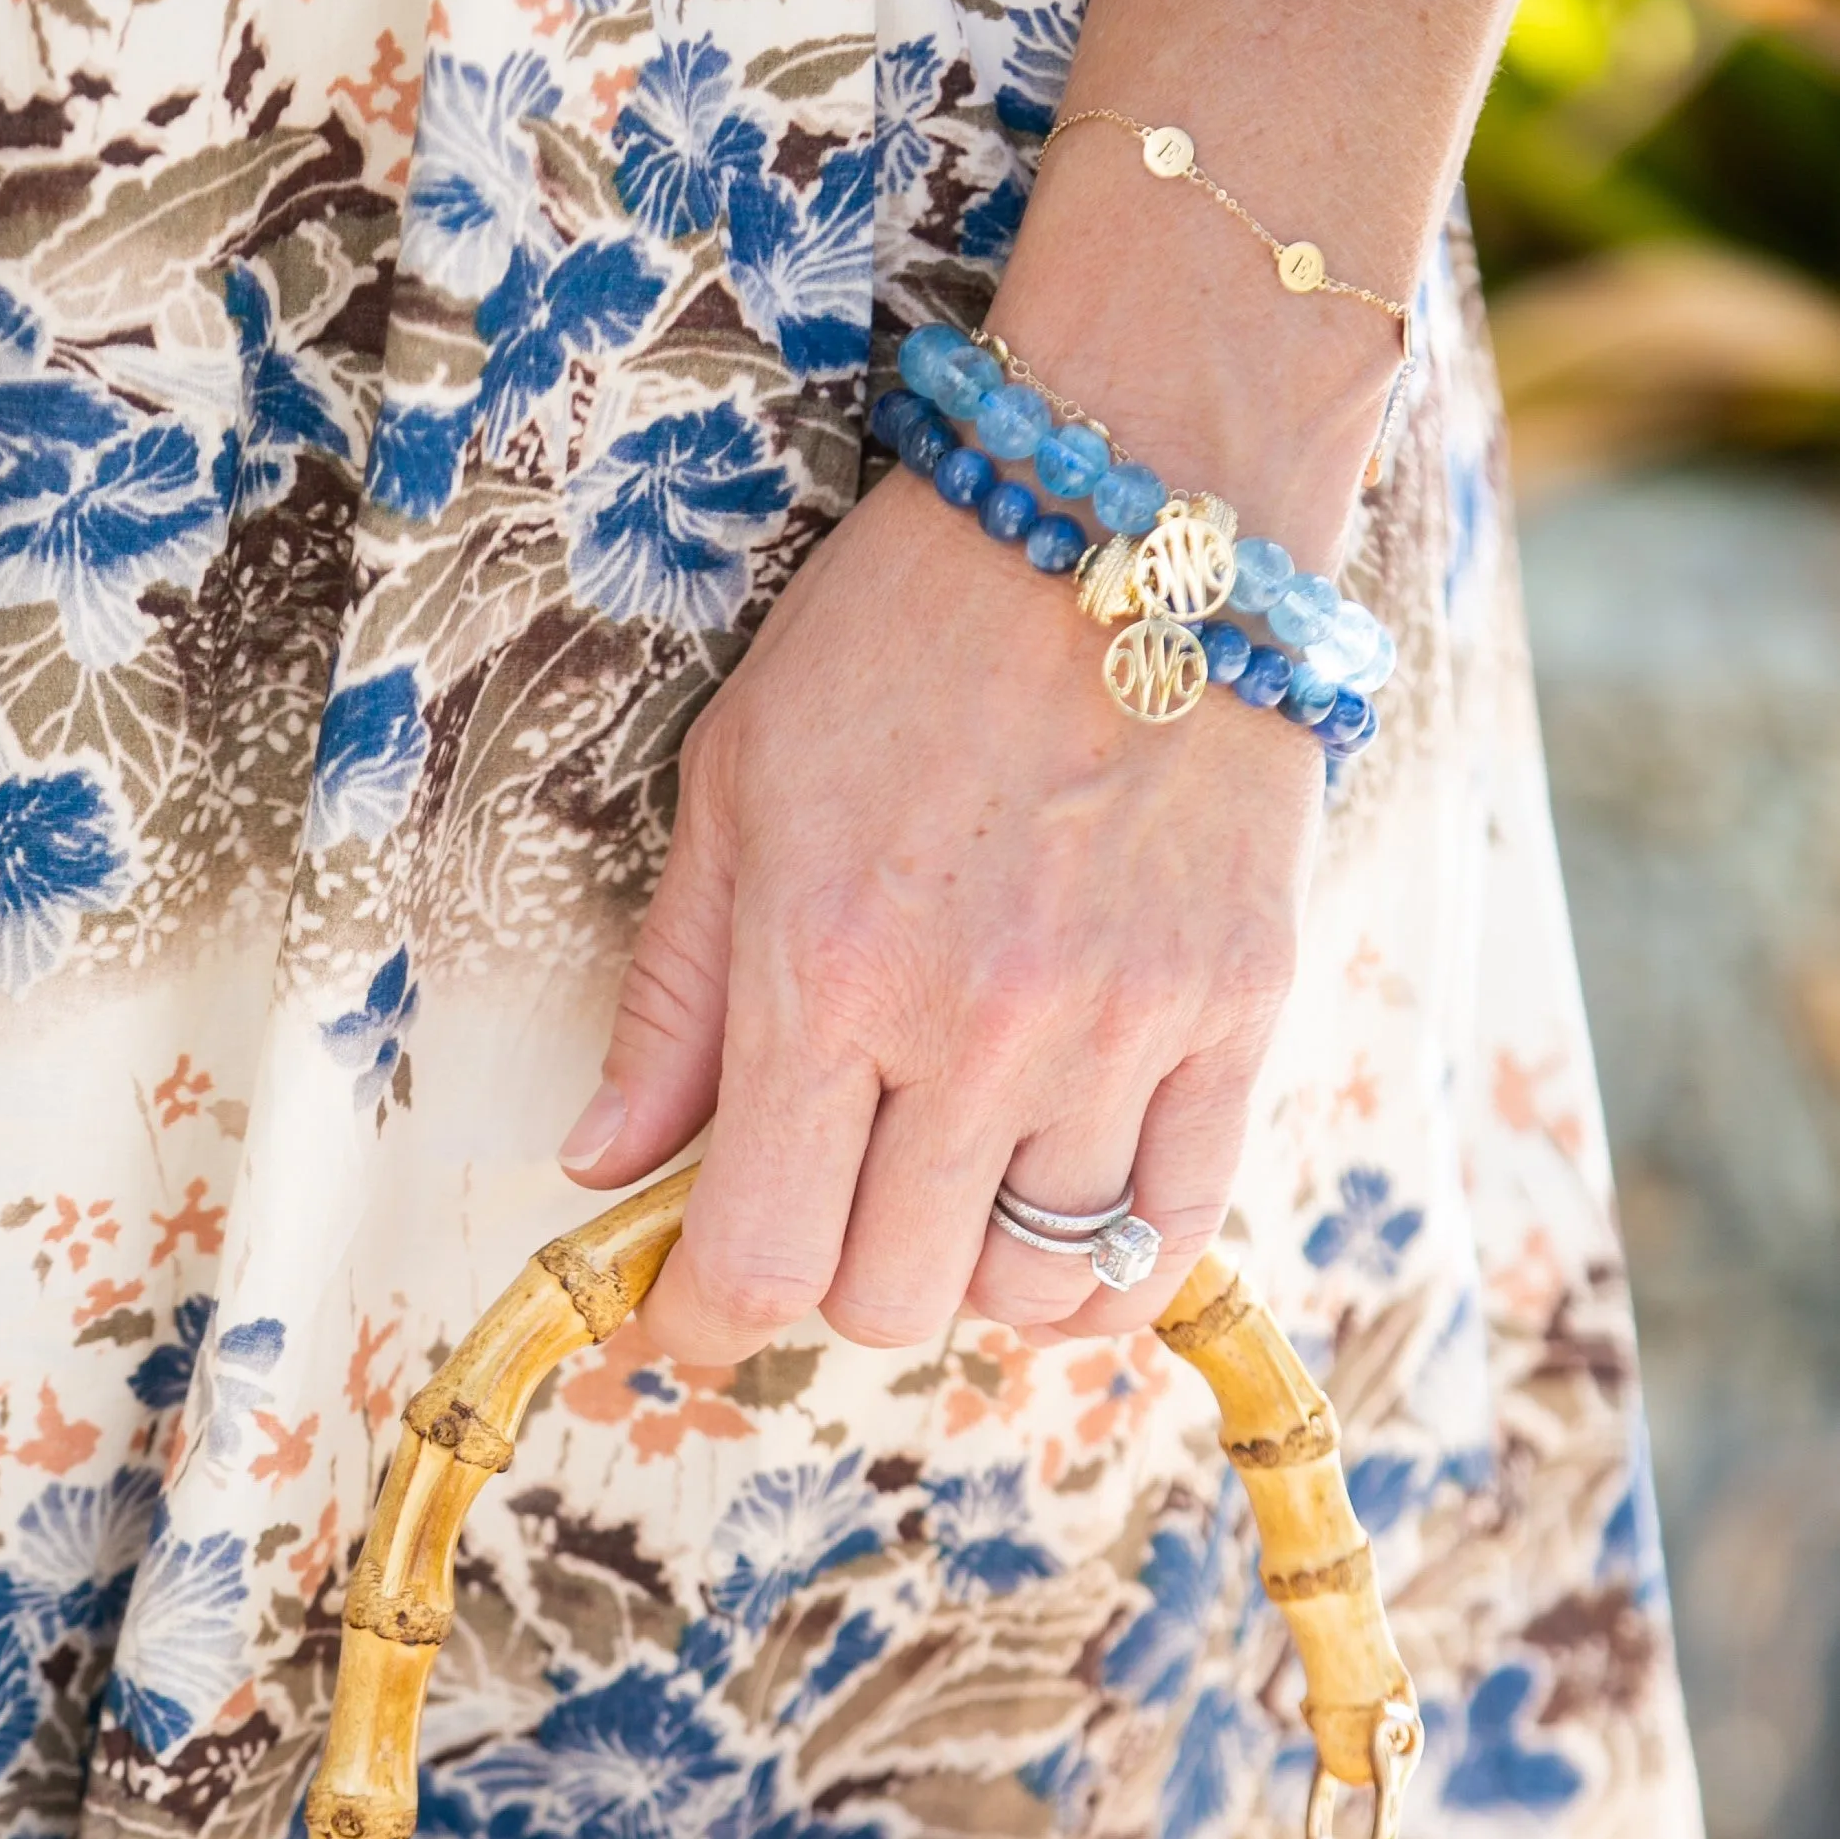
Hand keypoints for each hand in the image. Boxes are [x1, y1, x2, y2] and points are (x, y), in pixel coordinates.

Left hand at [558, 463, 1324, 1360]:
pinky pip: (1174, 1236)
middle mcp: (978, 1024)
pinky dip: (1101, 1268)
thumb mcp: (735, 792)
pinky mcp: (1239, 1011)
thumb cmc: (898, 641)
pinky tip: (1055, 1206)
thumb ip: (672, 1002)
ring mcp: (1125, 1026)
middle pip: (891, 1299)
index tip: (687, 1317)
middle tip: (821, 1201)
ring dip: (963, 1272)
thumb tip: (601, 1167)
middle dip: (828, 1280)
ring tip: (942, 1184)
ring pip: (1031, 1289)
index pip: (758, 1253)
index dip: (703, 1322)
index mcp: (827, 967)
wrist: (1123, 516)